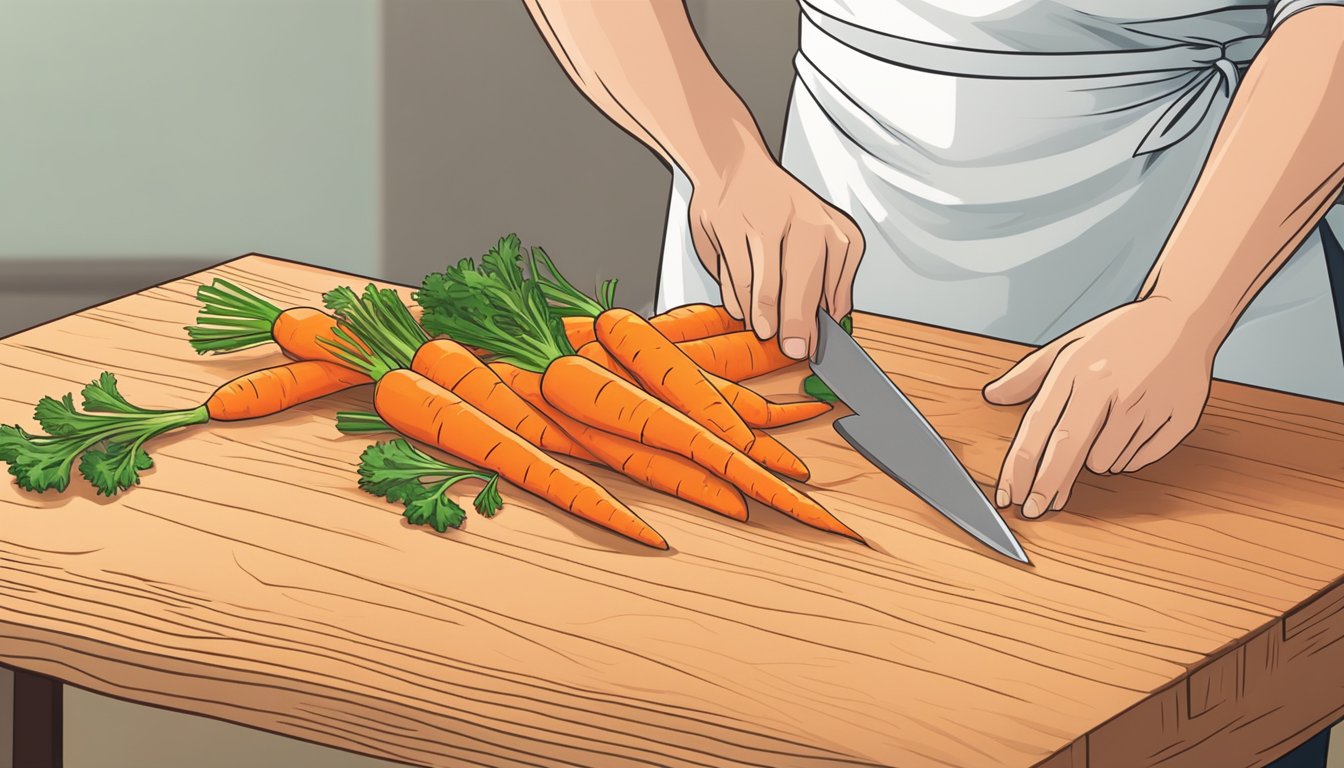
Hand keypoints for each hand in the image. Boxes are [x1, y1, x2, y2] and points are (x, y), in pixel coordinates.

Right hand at [687, 152, 863, 358]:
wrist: (734, 166)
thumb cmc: (781, 212)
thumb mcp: (820, 238)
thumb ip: (829, 281)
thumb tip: (832, 323)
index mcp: (833, 228)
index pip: (834, 286)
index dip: (821, 323)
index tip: (811, 347)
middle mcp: (804, 219)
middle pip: (802, 286)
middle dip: (795, 325)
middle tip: (791, 348)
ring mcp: (763, 219)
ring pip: (763, 288)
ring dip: (763, 317)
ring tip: (764, 327)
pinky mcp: (728, 223)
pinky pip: (735, 278)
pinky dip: (739, 301)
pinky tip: (743, 307)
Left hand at [982, 297, 1217, 518]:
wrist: (1183, 319)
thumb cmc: (1122, 335)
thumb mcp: (1070, 345)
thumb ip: (1028, 375)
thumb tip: (992, 396)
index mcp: (1077, 369)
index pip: (1038, 429)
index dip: (1020, 468)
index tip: (1009, 497)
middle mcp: (1109, 387)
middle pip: (1067, 451)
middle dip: (1047, 487)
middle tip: (1034, 510)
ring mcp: (1146, 404)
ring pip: (1105, 462)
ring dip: (1097, 459)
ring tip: (1109, 425)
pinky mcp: (1178, 419)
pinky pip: (1139, 460)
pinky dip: (1129, 454)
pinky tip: (1135, 427)